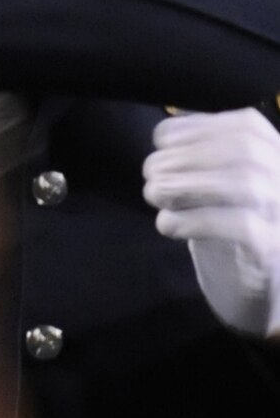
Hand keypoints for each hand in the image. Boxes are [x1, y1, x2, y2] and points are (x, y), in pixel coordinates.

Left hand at [142, 108, 279, 337]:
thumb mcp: (217, 184)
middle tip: (150, 172)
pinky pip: (240, 227)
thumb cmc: (229, 228)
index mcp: (278, 156)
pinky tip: (166, 224)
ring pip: (244, 184)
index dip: (199, 127)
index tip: (161, 140)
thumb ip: (201, 157)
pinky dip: (194, 220)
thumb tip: (166, 136)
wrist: (256, 291)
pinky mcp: (273, 251)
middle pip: (244, 150)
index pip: (247, 126)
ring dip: (186, 183)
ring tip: (153, 193)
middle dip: (188, 154)